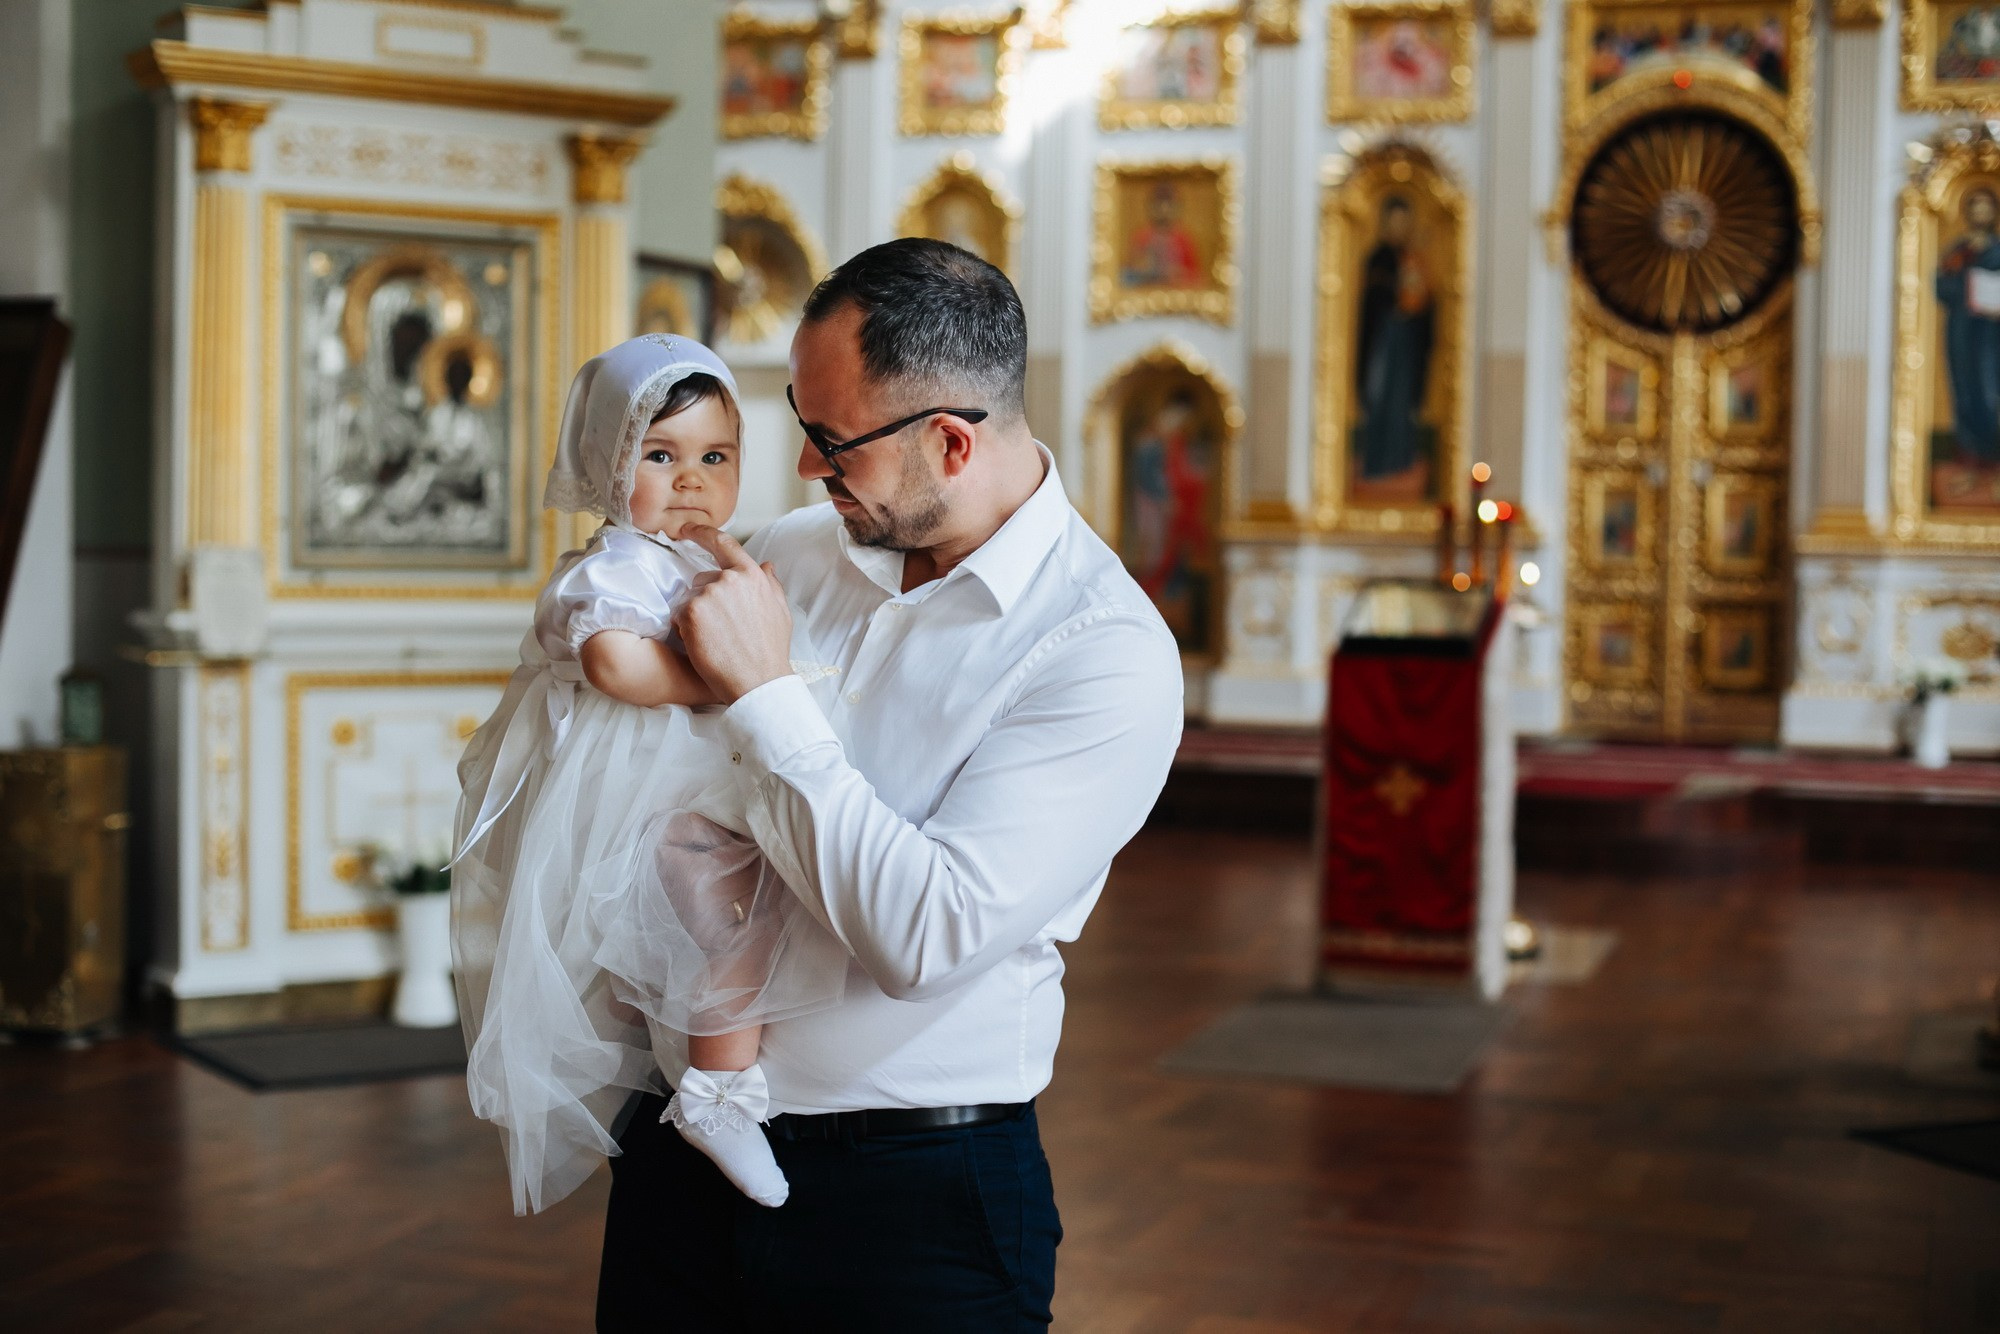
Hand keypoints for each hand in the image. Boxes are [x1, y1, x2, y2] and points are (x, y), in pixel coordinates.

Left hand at [673, 525, 793, 703]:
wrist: (757, 681)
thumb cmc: (770, 650)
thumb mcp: (780, 611)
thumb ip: (770, 584)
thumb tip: (765, 564)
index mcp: (752, 575)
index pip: (723, 543)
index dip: (702, 533)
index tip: (686, 530)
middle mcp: (729, 579)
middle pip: (703, 578)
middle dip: (706, 598)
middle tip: (722, 627)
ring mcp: (708, 594)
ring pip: (690, 598)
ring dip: (696, 614)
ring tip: (716, 638)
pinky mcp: (690, 613)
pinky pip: (679, 615)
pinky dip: (686, 628)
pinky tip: (704, 643)